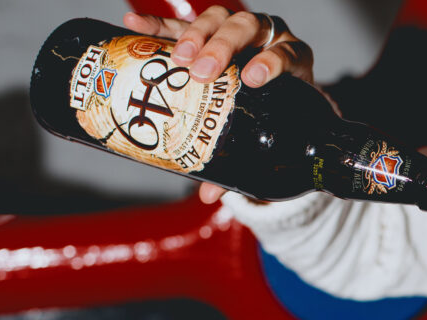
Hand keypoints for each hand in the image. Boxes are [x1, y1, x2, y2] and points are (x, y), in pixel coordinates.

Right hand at [123, 7, 314, 203]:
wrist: (272, 95)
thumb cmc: (273, 117)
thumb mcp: (267, 135)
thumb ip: (242, 161)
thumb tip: (209, 194)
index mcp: (292, 62)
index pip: (286, 55)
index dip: (271, 63)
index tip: (253, 78)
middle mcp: (267, 38)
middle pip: (246, 28)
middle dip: (222, 48)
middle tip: (202, 72)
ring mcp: (237, 29)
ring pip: (218, 18)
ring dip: (195, 35)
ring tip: (178, 58)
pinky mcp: (207, 30)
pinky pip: (181, 22)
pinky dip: (158, 23)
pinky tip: (134, 23)